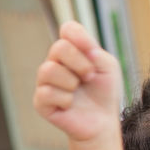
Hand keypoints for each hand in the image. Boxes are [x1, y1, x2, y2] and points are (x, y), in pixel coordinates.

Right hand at [34, 21, 123, 144]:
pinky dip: (65, 99)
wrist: (102, 120)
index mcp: (71, 51)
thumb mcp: (109, 68)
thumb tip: (84, 47)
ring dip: (72, 82)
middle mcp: (54, 62)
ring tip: (78, 90)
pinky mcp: (40, 101)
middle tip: (90, 77)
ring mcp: (44, 81)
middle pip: (58, 48)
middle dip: (81, 64)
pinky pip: (47, 93)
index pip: (68, 29)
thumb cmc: (104, 91)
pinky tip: (70, 104)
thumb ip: (97, 54)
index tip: (93, 52)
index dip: (79, 37)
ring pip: (49, 70)